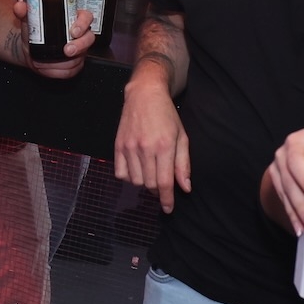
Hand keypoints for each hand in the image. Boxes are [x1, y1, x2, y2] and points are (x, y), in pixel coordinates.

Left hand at [7, 0, 92, 79]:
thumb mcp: (29, 19)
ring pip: (80, 57)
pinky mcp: (75, 64)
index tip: (74, 30)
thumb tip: (20, 6)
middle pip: (89, 38)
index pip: (86, 17)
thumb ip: (25, 11)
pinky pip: (72, 70)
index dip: (83, 23)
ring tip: (48, 61)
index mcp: (73, 18)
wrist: (31, 47)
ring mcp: (80, 50)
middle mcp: (80, 34)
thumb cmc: (35, 30)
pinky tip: (48, 68)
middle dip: (79, 45)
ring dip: (65, 61)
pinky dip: (59, 71)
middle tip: (67, 50)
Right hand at [115, 71, 190, 212]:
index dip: (167, 199)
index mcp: (164, 146)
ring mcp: (129, 147)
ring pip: (136, 181)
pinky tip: (137, 167)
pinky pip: (121, 173)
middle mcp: (145, 148)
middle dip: (157, 189)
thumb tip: (185, 188)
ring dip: (144, 182)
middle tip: (162, 182)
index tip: (168, 209)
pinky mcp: (118, 146)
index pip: (164, 182)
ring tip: (150, 171)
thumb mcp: (182, 137)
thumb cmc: (167, 115)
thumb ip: (183, 164)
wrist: (144, 94)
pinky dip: (130, 176)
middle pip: (149, 184)